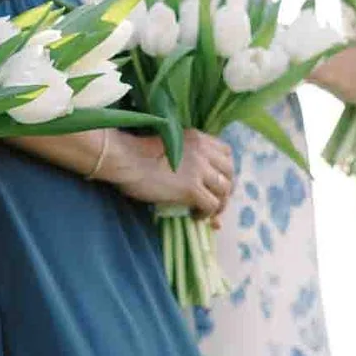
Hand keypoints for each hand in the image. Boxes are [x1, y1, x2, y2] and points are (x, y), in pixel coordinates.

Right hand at [105, 129, 236, 216]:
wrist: (126, 160)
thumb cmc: (137, 154)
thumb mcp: (170, 147)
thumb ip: (186, 157)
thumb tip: (194, 180)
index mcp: (198, 138)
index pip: (226, 153)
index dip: (225, 170)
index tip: (216, 182)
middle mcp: (203, 151)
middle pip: (230, 172)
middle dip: (226, 190)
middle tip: (215, 202)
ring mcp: (199, 169)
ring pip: (224, 191)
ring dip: (219, 205)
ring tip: (206, 213)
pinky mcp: (192, 188)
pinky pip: (211, 205)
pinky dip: (207, 214)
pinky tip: (195, 216)